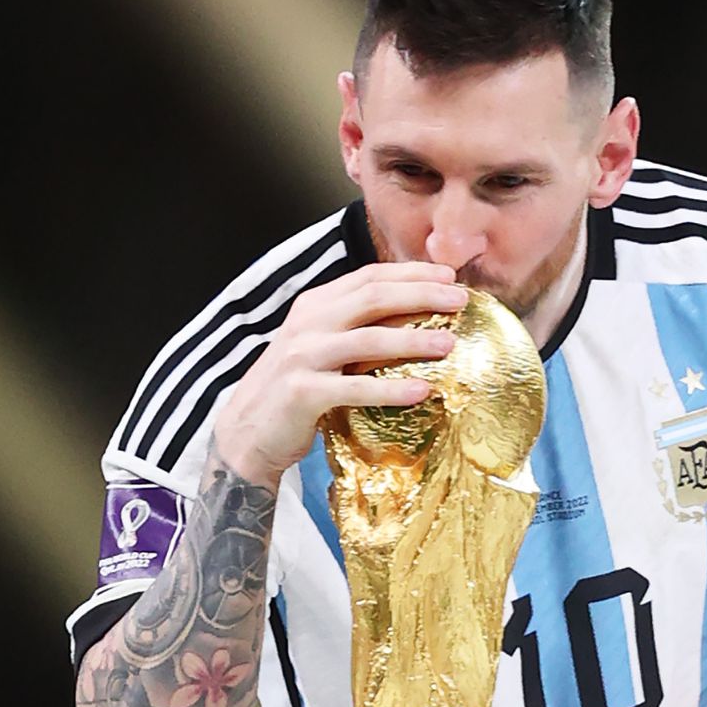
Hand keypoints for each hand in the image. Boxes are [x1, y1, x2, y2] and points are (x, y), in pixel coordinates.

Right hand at [213, 261, 466, 483]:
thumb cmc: (295, 388)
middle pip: (372, 298)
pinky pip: (354, 388)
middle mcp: (307, 324)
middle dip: (420, 295)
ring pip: (366, 340)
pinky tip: (422, 391)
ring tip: (448, 344)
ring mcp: (302, 357)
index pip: (368, 277)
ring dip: (412, 339)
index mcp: (314, 306)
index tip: (449, 277)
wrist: (246, 432)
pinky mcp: (302, 393)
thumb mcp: (321, 346)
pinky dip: (390, 389)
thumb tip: (415, 314)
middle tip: (461, 300)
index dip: (410, 274)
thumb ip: (355, 326)